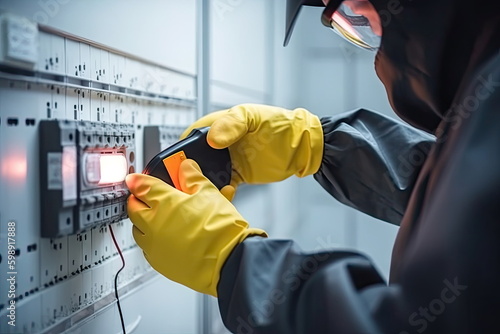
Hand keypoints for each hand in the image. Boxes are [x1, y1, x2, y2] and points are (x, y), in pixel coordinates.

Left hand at [126, 159, 266, 296]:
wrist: (228, 261)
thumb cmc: (220, 230)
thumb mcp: (210, 193)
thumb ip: (194, 178)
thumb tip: (187, 168)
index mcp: (164, 202)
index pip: (141, 185)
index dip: (138, 179)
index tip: (135, 179)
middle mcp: (153, 223)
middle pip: (133, 207)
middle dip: (138, 199)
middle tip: (146, 196)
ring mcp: (154, 245)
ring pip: (137, 229)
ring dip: (143, 221)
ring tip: (157, 217)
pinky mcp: (159, 263)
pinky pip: (148, 248)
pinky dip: (153, 240)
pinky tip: (168, 237)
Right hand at [181, 104, 323, 199]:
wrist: (302, 147)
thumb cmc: (280, 125)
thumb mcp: (254, 118)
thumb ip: (232, 124)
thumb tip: (211, 139)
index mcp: (219, 125)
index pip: (191, 136)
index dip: (180, 150)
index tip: (176, 164)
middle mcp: (219, 143)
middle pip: (194, 158)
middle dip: (187, 171)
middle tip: (187, 183)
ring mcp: (228, 160)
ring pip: (205, 174)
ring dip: (202, 183)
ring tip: (203, 192)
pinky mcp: (237, 175)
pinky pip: (222, 186)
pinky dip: (219, 192)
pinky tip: (224, 195)